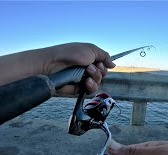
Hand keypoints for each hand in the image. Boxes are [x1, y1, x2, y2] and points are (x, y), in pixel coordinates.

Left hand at [0, 42, 114, 93]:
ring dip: (96, 78)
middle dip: (100, 71)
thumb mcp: (91, 49)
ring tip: (87, 73)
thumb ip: (104, 56)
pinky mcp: (78, 89)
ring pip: (98, 83)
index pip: (104, 65)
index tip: (99, 62)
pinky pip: (91, 91)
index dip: (104, 65)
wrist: (53, 64)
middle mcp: (86, 69)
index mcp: (89, 59)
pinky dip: (91, 86)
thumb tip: (113, 64)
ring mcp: (82, 79)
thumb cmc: (70, 53)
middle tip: (90, 67)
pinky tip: (86, 82)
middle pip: (103, 75)